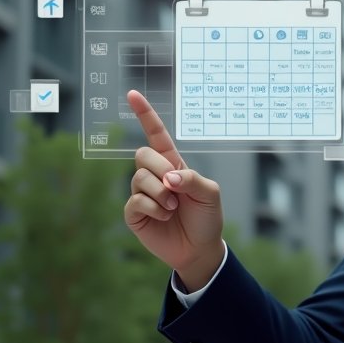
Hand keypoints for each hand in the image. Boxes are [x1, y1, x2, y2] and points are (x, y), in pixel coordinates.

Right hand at [124, 89, 224, 290]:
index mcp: (173, 164)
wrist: (200, 248)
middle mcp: (154, 175)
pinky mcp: (134, 213)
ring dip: (161, 193)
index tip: (132, 94)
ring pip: (139, 178)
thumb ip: (192, 179)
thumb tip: (167, 177)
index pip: (156, 135)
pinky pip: (135, 201)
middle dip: (159, 168)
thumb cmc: (206, 218)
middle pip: (143, 154)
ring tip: (173, 208)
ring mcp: (142, 194)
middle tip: (175, 189)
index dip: (145, 115)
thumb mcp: (210, 194)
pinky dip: (154, 209)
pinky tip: (164, 217)